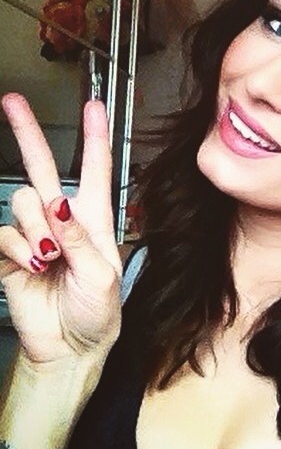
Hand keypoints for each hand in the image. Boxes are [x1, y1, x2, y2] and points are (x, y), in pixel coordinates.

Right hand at [0, 93, 121, 365]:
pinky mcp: (9, 253)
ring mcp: (33, 234)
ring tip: (49, 256)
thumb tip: (59, 204)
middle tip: (12, 101)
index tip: (93, 106)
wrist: (70, 346)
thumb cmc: (98, 311)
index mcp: (93, 218)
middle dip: (28, 133)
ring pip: (22, 201)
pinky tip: (33, 265)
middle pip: (42, 167)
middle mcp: (62, 219)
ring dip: (35, 227)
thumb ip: (80, 238)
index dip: (95, 137)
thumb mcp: (102, 274)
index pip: (95, 169)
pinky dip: (17, 249)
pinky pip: (3, 234)